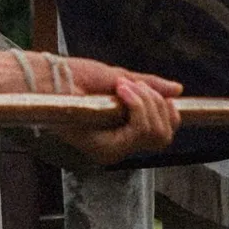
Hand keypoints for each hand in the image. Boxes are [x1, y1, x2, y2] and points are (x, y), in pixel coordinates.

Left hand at [62, 56, 184, 158]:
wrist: (50, 77)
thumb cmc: (76, 77)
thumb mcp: (119, 79)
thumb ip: (148, 87)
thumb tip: (178, 90)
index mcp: (123, 135)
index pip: (164, 135)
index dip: (169, 113)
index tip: (154, 90)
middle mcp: (119, 148)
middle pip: (163, 136)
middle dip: (157, 104)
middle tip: (133, 85)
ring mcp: (112, 151)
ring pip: (153, 133)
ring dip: (146, 102)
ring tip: (122, 86)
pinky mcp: (103, 149)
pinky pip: (138, 131)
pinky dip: (137, 105)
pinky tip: (120, 90)